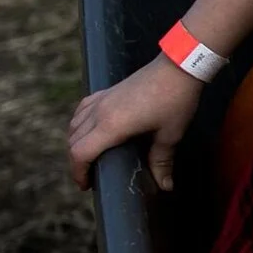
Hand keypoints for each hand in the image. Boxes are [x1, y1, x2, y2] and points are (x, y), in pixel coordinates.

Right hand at [68, 59, 204, 190]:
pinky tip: (89, 129)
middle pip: (73, 141)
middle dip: (77, 161)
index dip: (78, 172)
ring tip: (89, 156)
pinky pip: (82, 110)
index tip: (86, 185)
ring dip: (76, 142)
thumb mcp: (170, 134)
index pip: (80, 153)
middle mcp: (100, 112)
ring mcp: (101, 99)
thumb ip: (162, 161)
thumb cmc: (176, 100)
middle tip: (90, 175)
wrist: (179, 66)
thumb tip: (165, 185)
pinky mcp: (106, 91)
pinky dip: (79, 123)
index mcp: (111, 126)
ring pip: (74, 125)